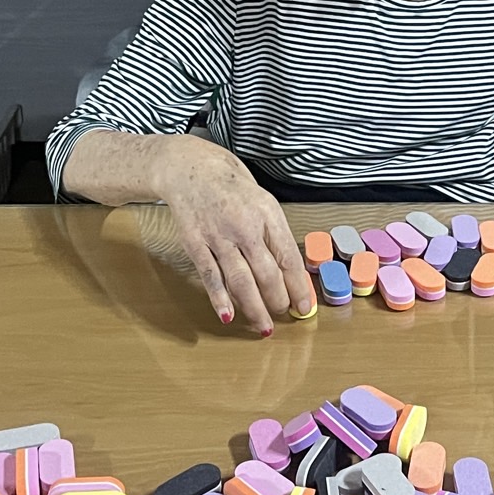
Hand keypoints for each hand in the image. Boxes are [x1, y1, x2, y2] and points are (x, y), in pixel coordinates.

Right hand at [159, 138, 312, 334]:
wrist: (189, 167)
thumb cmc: (231, 184)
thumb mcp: (262, 200)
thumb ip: (274, 232)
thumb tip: (289, 269)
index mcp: (267, 213)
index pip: (288, 257)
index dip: (298, 286)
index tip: (304, 305)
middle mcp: (245, 226)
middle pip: (267, 273)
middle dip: (278, 300)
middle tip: (284, 315)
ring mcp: (218, 236)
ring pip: (240, 280)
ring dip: (254, 308)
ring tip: (264, 327)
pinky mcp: (196, 244)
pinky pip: (211, 276)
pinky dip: (220, 299)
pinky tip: (229, 316)